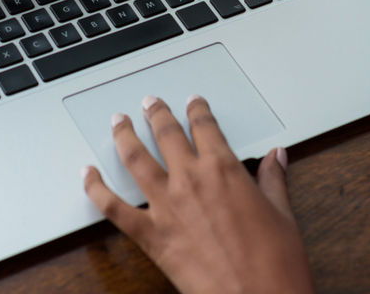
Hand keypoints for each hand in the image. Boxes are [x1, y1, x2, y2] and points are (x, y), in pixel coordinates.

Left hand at [82, 94, 313, 293]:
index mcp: (224, 170)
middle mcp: (191, 180)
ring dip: (124, 135)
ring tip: (119, 121)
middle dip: (156, 113)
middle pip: (166, 134)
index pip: (205, 127)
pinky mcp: (151, 235)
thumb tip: (277, 157)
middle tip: (149, 102)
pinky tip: (87, 174)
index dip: (197, 110)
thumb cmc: (275, 266)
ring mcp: (166, 206)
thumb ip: (273, 181)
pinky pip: (114, 207)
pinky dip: (96, 188)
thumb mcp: (282, 215)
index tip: (193, 103)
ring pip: (136, 159)